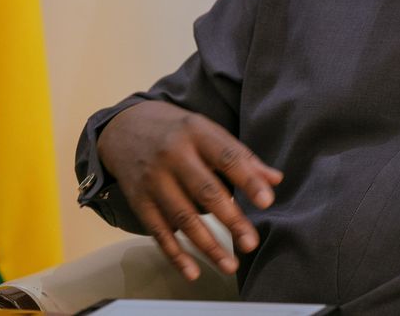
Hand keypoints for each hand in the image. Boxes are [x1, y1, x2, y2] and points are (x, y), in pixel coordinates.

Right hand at [97, 100, 282, 280]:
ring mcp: (154, 180)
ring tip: (230, 265)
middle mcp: (173, 155)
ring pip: (183, 217)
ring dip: (208, 245)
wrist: (124, 127)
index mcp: (197, 133)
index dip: (248, 180)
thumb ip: (241, 157)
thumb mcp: (207, 131)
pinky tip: (193, 272)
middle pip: (205, 191)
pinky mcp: (140, 201)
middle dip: (231, 219)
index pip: (227, 157)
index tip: (267, 201)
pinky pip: (158, 232)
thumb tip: (275, 180)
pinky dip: (175, 254)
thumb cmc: (177, 131)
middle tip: (251, 243)